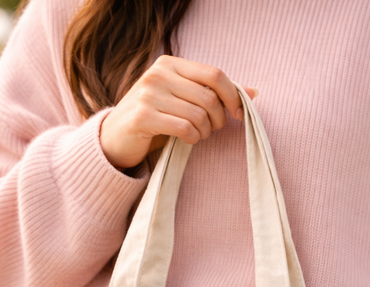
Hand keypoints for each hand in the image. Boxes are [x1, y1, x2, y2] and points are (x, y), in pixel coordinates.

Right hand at [100, 55, 256, 169]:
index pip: (214, 74)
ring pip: (198, 114)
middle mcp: (158, 74)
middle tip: (212, 130)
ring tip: (197, 135)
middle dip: (218, 118)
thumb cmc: (154, 119)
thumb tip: (255, 92)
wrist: (114, 139)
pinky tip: (188, 140)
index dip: (233, 95)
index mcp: (169, 63)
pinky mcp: (143, 116)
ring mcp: (148, 94)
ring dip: (204, 131)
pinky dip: (193, 138)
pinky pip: (184, 128)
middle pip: (209, 97)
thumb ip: (214, 94)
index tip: (237, 114)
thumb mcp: (183, 101)